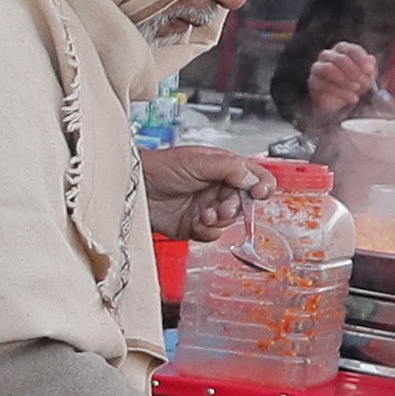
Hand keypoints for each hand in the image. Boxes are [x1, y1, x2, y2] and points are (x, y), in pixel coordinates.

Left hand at [140, 144, 274, 242]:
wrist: (133, 187)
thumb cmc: (160, 166)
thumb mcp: (198, 160)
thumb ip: (230, 168)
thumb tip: (253, 179)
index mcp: (223, 169)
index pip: (253, 177)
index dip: (261, 186)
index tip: (260, 192)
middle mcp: (216, 189)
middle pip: (243, 204)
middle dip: (235, 206)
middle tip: (223, 207)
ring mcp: (206, 209)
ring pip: (228, 222)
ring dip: (219, 220)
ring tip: (204, 213)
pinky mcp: (192, 227)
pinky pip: (211, 235)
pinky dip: (206, 231)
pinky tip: (196, 222)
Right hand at [305, 40, 379, 116]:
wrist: (338, 102)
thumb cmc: (352, 84)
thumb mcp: (365, 77)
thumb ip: (368, 69)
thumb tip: (371, 60)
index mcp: (342, 50)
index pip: (351, 50)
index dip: (361, 59)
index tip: (370, 70)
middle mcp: (328, 55)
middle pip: (340, 59)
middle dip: (354, 71)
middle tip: (365, 81)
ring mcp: (318, 68)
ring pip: (329, 69)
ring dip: (345, 80)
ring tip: (357, 88)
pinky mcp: (313, 82)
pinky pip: (325, 85)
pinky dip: (341, 92)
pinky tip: (352, 98)